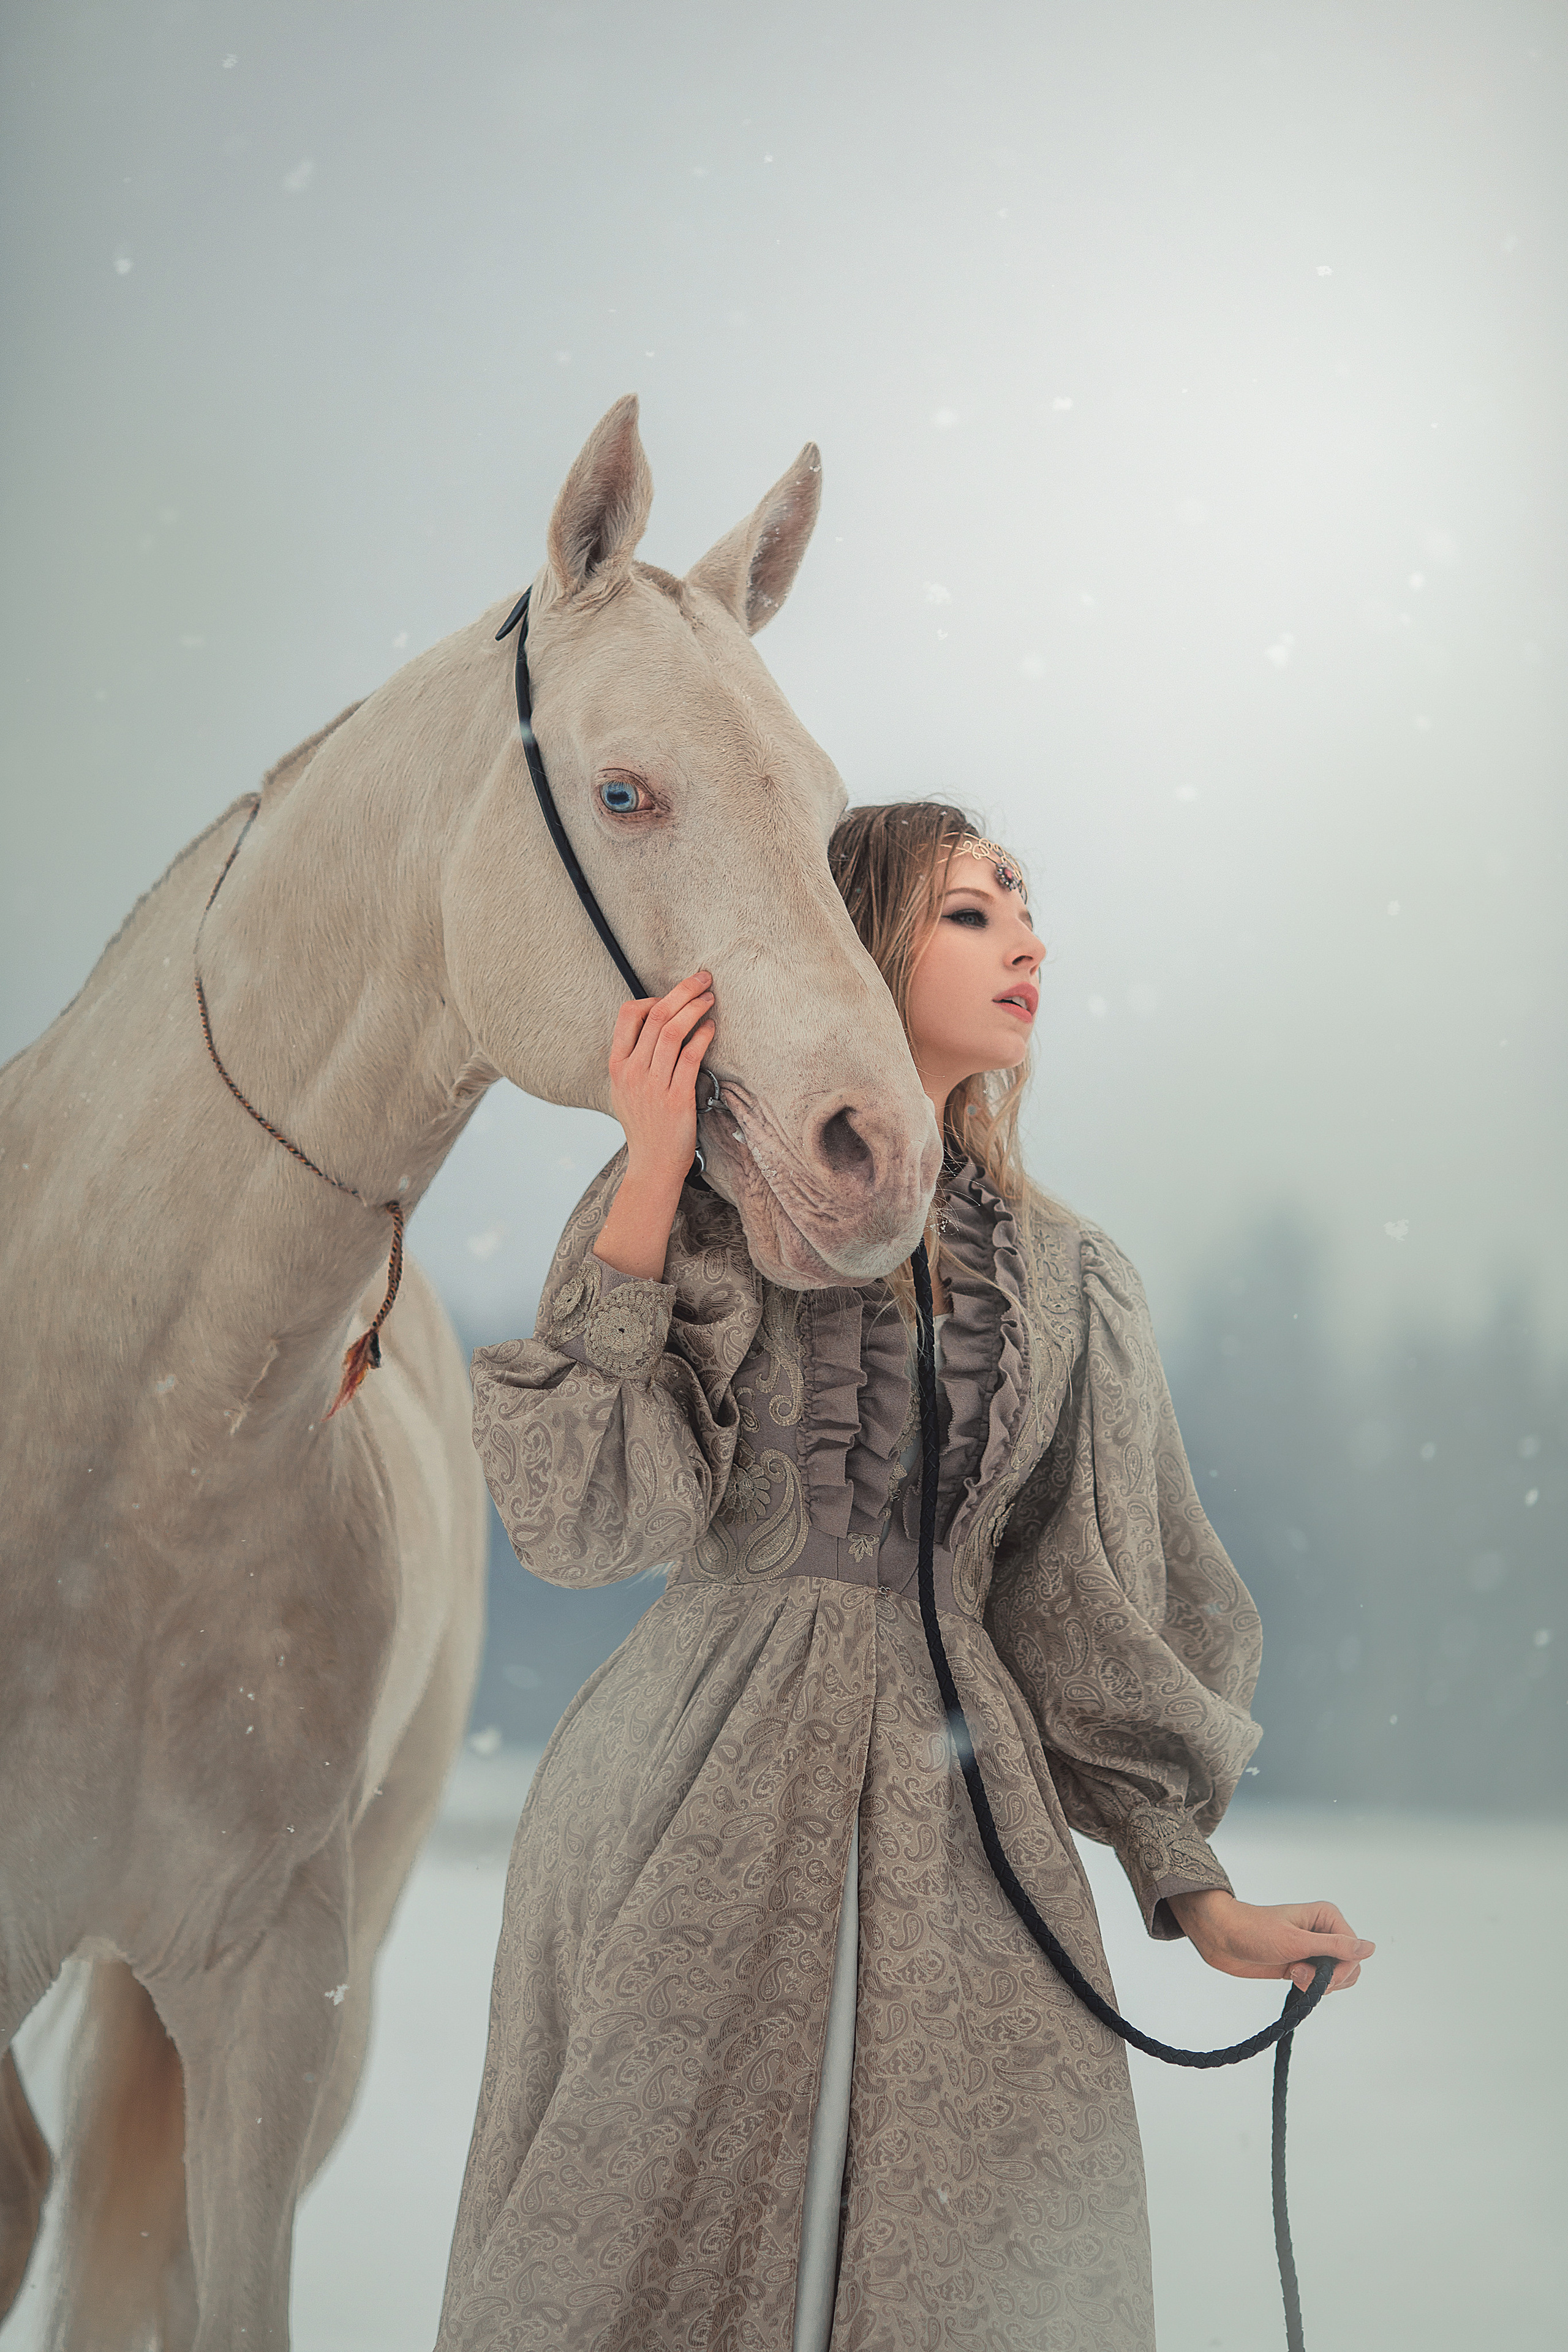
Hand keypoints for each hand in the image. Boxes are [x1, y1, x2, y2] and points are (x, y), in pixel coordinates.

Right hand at [606, 971, 715, 1187]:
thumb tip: (657, 1024)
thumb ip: (635, 1058)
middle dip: (682, 990)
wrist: (653, 1164)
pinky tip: (712, 1028)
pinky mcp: (677, 1097)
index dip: (651, 998)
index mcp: (617, 1065)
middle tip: (703, 978)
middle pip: (656, 1015)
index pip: (628, 1015)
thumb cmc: (645, 1124)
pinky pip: (691, 1057)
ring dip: (696, 1008)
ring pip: (674, 1031)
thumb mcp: (626, 1088)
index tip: (671, 998)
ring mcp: (653, 1084)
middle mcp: (632, 1071)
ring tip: (711, 998)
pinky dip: (703, 1036)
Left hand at [1165, 1889, 1373, 1993]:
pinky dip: (1311, 1987)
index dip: (1341, 1969)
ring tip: (1293, 1974)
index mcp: (1327, 1917)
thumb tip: (1370, 1948)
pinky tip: (1292, 1979)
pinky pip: (1322, 1983)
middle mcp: (1324, 1932)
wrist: (1222, 1939)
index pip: (1354, 1951)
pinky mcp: (1303, 1964)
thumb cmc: (1254, 1931)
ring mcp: (1313, 1950)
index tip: (1319, 1976)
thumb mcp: (1296, 1941)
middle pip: (1349, 1967)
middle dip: (1330, 1978)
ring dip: (1319, 1984)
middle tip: (1299, 1974)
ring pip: (1337, 1978)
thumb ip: (1335, 1947)